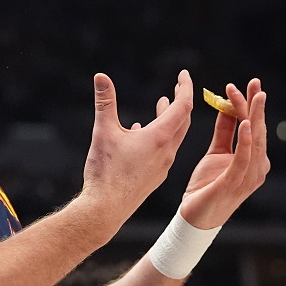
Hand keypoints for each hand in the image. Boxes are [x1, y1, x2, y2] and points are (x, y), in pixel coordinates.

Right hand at [80, 70, 191, 234]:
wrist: (106, 210)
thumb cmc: (106, 171)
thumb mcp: (103, 132)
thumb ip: (105, 102)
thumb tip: (101, 77)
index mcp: (159, 138)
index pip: (182, 106)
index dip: (185, 88)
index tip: (183, 75)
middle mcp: (167, 152)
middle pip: (182, 122)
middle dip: (180, 102)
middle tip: (178, 88)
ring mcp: (162, 167)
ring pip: (173, 137)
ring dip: (169, 119)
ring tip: (162, 106)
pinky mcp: (154, 177)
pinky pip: (163, 152)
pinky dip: (158, 137)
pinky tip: (140, 134)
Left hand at [178, 78, 269, 229]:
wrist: (194, 217)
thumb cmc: (207, 186)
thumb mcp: (216, 153)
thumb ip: (224, 131)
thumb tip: (227, 106)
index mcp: (253, 159)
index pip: (254, 126)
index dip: (251, 104)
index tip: (248, 83)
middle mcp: (256, 167)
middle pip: (259, 130)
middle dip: (256, 105)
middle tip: (255, 83)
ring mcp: (248, 177)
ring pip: (255, 141)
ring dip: (254, 117)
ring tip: (254, 97)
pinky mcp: (235, 184)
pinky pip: (243, 159)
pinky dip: (246, 141)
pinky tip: (246, 125)